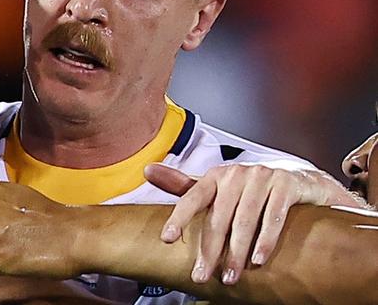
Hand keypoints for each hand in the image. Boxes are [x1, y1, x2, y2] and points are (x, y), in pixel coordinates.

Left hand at [144, 163, 362, 285]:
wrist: (299, 180)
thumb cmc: (251, 188)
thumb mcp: (216, 186)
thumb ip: (183, 184)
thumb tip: (147, 170)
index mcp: (216, 175)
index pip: (192, 197)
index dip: (179, 217)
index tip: (167, 239)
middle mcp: (236, 173)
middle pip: (218, 216)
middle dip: (209, 250)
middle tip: (200, 276)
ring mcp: (262, 177)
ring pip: (245, 219)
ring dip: (236, 252)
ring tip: (229, 276)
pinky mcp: (286, 185)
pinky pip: (274, 216)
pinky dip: (265, 240)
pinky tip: (258, 261)